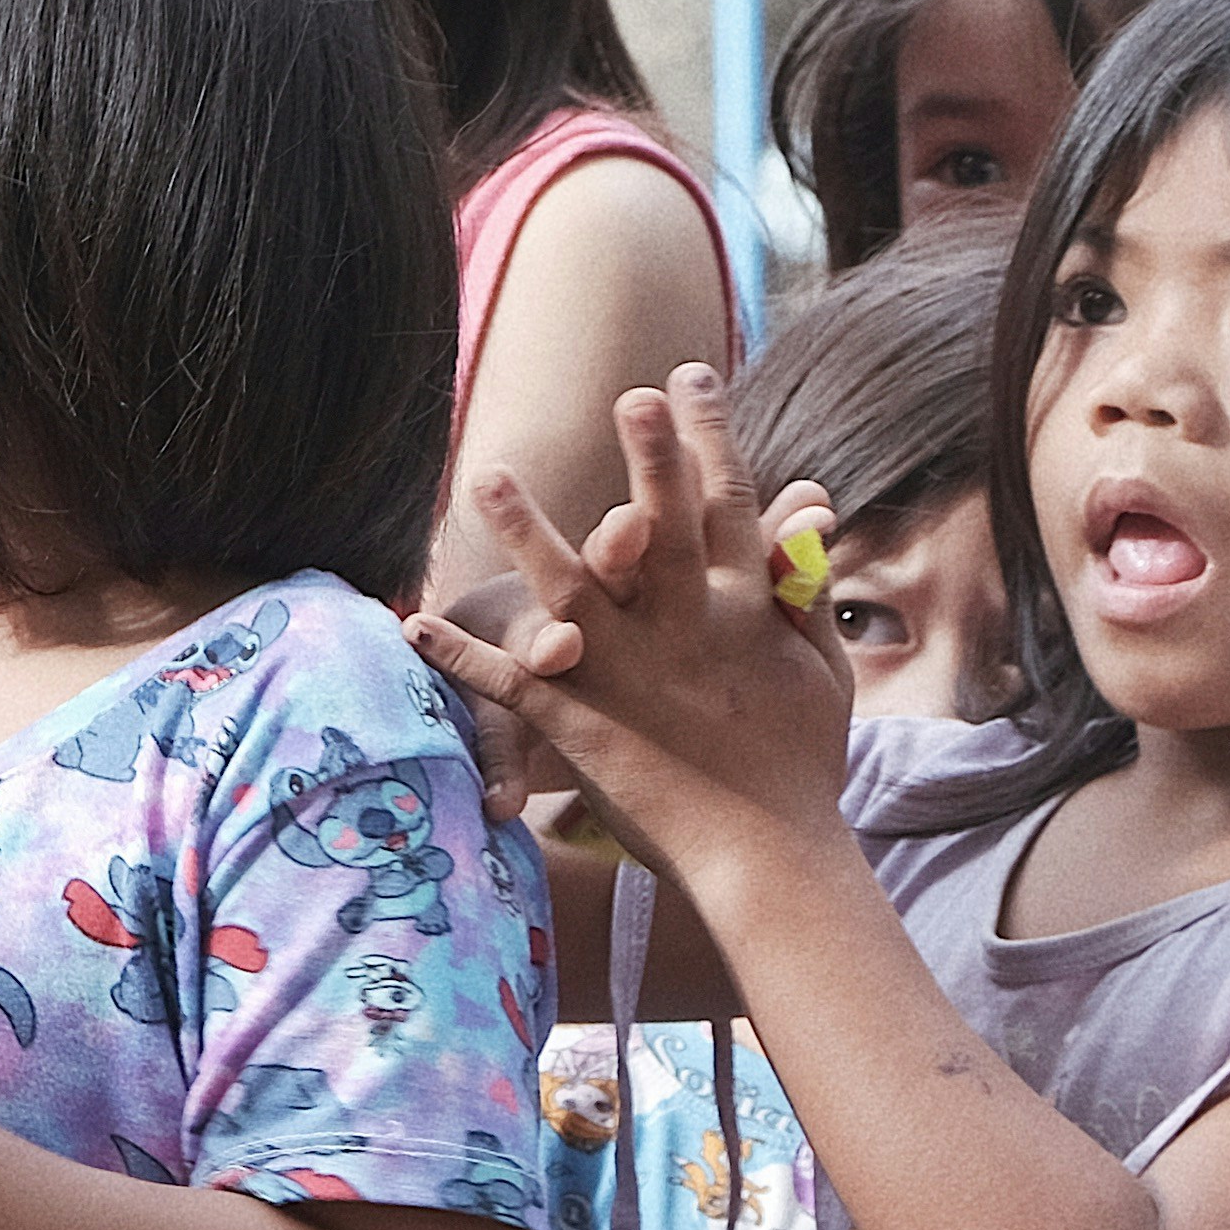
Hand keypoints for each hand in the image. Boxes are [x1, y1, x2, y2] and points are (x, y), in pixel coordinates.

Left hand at [403, 375, 853, 876]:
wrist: (770, 853)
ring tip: (483, 474)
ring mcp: (628, 671)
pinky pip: (508, 681)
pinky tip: (413, 623)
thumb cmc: (798, 762)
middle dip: (648, 457)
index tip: (690, 377)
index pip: (731, 506)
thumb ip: (800, 588)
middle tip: (626, 394)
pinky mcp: (579, 721)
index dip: (713, 439)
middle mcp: (686, 628)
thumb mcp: (816, 669)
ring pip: (568, 586)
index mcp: (746, 609)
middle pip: (663, 526)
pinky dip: (460, 654)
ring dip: (524, 531)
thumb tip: (810, 511)